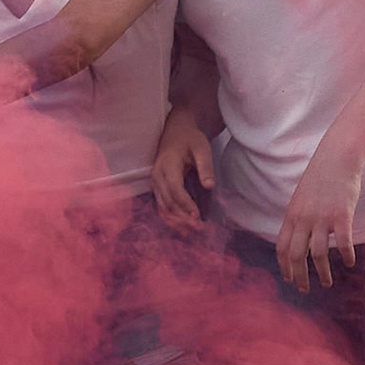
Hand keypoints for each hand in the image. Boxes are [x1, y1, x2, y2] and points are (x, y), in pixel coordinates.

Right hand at [152, 106, 217, 230]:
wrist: (177, 131)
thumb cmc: (191, 139)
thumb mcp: (202, 148)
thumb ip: (205, 167)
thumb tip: (209, 186)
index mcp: (167, 165)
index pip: (175, 189)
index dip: (185, 205)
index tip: (197, 218)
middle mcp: (157, 175)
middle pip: (167, 202)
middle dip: (182, 218)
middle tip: (198, 231)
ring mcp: (155, 182)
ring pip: (162, 207)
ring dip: (176, 222)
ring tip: (192, 233)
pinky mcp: (157, 188)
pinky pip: (161, 206)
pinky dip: (171, 219)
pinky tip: (183, 227)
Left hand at [275, 152, 362, 289]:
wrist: (337, 156)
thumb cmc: (321, 176)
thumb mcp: (302, 197)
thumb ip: (299, 217)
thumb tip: (298, 237)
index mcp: (292, 215)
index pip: (282, 247)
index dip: (284, 266)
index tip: (289, 279)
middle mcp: (304, 218)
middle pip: (297, 255)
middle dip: (299, 276)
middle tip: (304, 290)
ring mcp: (322, 217)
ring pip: (319, 253)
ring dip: (322, 272)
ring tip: (327, 283)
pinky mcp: (342, 215)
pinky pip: (343, 242)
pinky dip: (346, 255)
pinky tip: (349, 263)